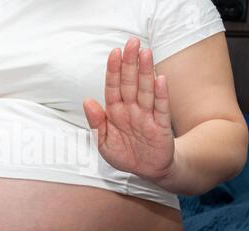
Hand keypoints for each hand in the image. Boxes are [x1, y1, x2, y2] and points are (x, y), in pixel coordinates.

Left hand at [83, 38, 175, 180]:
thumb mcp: (104, 143)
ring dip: (145, 72)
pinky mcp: (161, 126)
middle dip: (130, 63)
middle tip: (132, 42)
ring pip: (145, 90)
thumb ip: (96, 123)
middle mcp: (131, 110)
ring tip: (146, 53)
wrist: (148, 170)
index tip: (114, 53)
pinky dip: (161, 94)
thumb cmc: (125, 154)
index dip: (114, 71)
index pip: (113, 87)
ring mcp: (147, 116)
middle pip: (130, 83)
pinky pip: (161, 108)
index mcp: (115, 112)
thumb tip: (87, 101)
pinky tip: (160, 79)